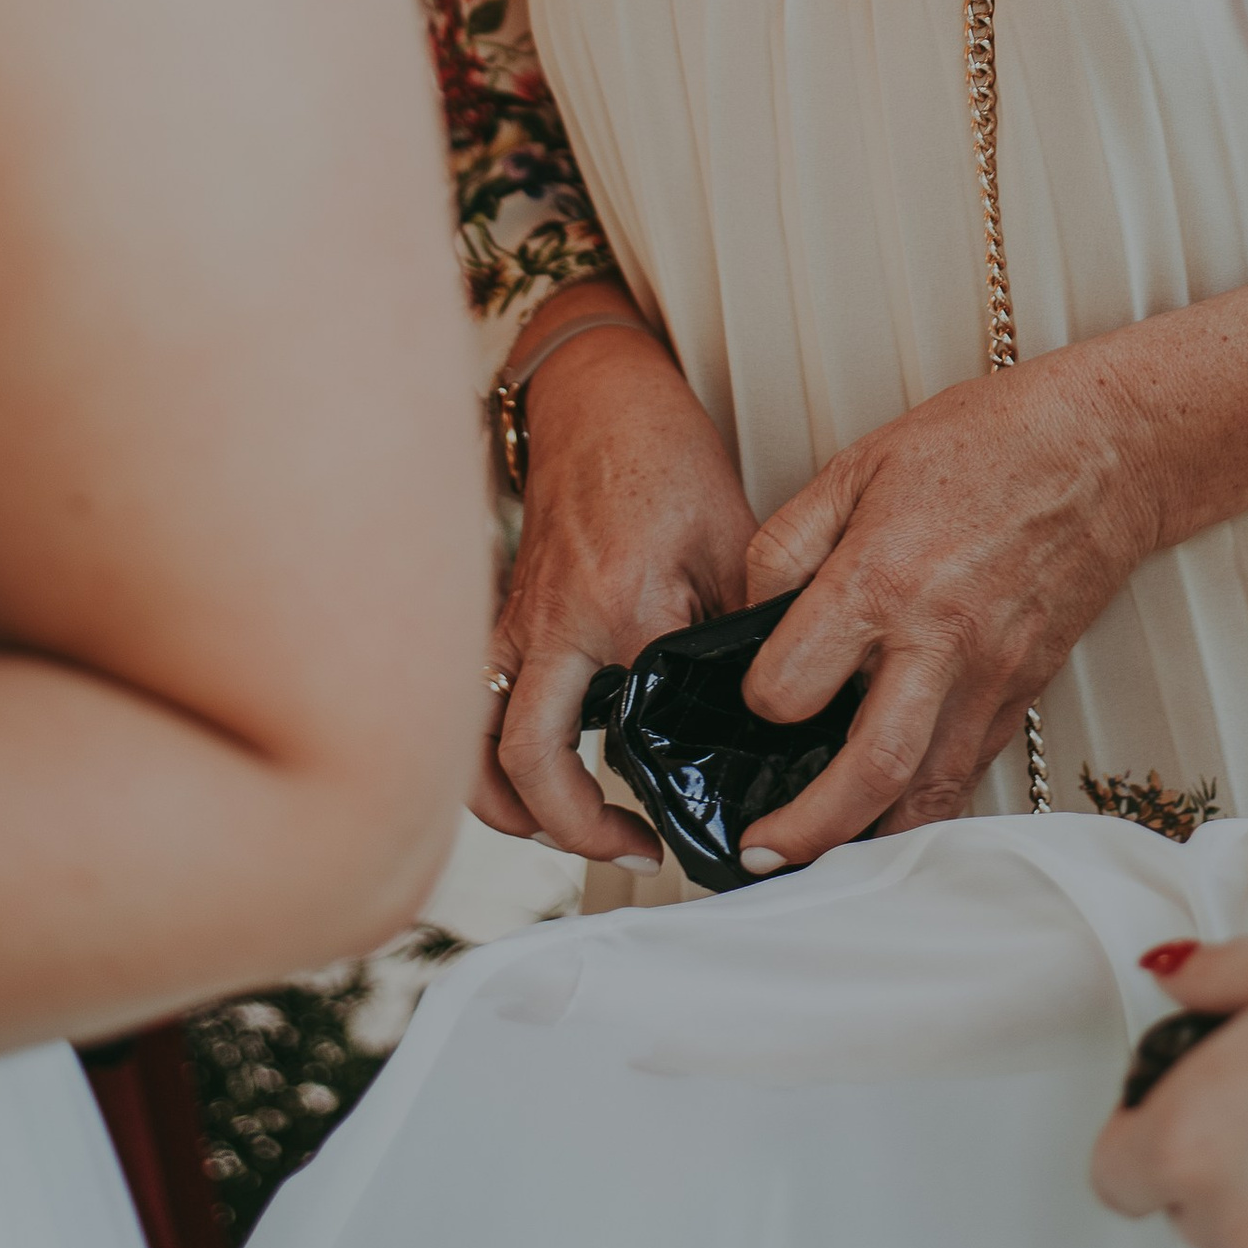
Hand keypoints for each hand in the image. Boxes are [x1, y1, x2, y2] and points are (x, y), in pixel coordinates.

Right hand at [482, 308, 757, 867]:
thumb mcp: (733, 537)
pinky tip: (528, 787)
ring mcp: (517, 625)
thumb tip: (775, 712)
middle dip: (573, 829)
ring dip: (512, 810)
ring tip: (567, 836)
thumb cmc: (666, 459)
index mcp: (626, 606)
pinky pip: (472, 709)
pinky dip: (487, 761)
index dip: (667, 791)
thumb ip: (746, 626)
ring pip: (478, 744)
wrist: (597, 398)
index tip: (702, 827)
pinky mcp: (497, 621)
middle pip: (531, 760)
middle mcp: (557, 626)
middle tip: (635, 849)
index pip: (641, 729)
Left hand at [732, 343, 1160, 865]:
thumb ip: (787, 545)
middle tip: (761, 855)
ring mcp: (990, 676)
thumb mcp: (858, 465)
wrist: (1101, 451)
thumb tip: (752, 616)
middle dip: (807, 832)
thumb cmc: (981, 445)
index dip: (757, 700)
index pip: (791, 685)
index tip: (754, 699)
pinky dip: (927, 804)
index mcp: (880, 579)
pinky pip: (970, 770)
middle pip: (868, 771)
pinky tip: (892, 812)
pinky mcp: (1024, 692)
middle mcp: (937, 641)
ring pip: (928, 794)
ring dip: (869, 841)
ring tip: (820, 859)